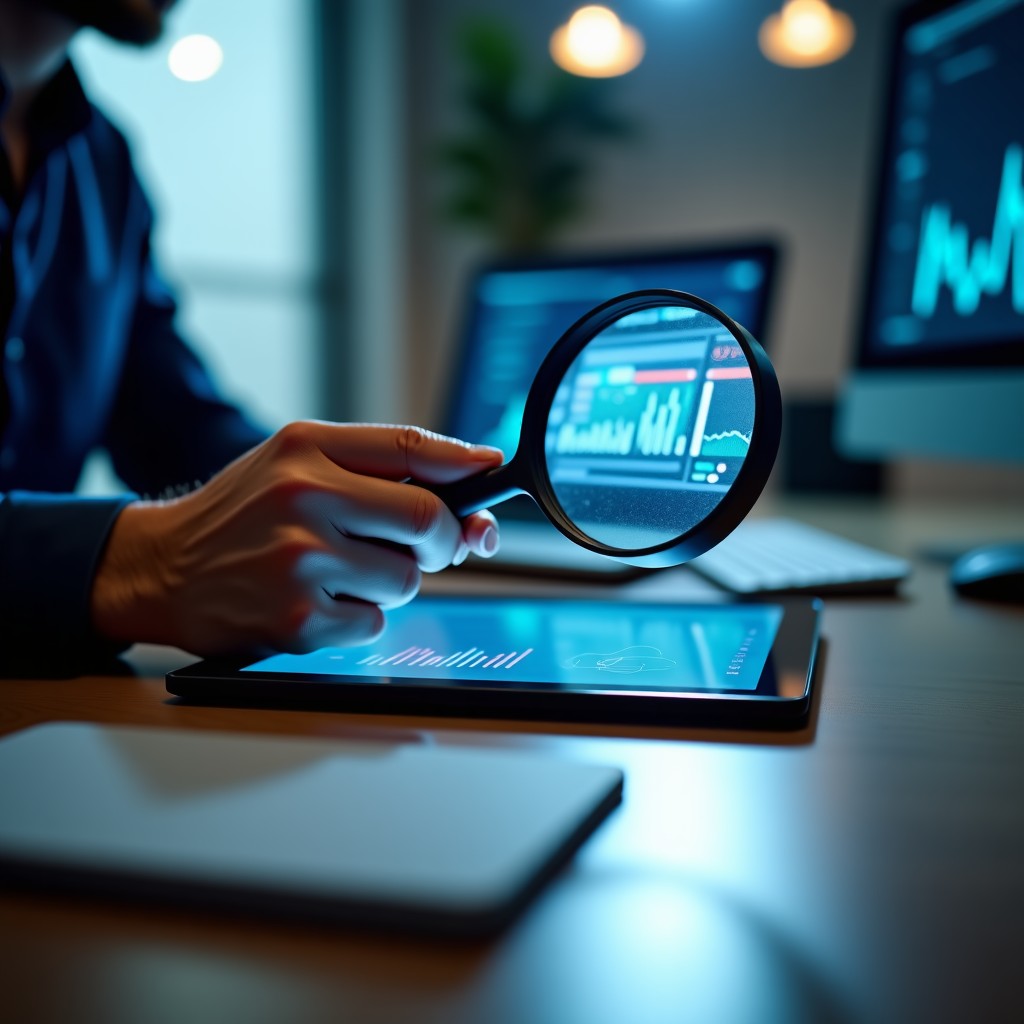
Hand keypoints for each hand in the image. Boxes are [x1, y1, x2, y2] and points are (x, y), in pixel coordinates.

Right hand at [90, 422, 502, 654]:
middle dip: (440, 539)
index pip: (408, 447)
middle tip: (422, 544)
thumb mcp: (294, 461)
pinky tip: (317, 600)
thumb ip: (377, 467)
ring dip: (391, 580)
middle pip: (426, 522)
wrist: (163, 568)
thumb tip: (472, 480)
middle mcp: (302, 500)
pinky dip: (360, 615)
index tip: (491, 470)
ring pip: (406, 579)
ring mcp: (299, 564)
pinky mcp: (297, 621)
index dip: (463, 461)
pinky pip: (374, 622)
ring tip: (340, 569)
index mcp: (304, 450)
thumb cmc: (242, 512)